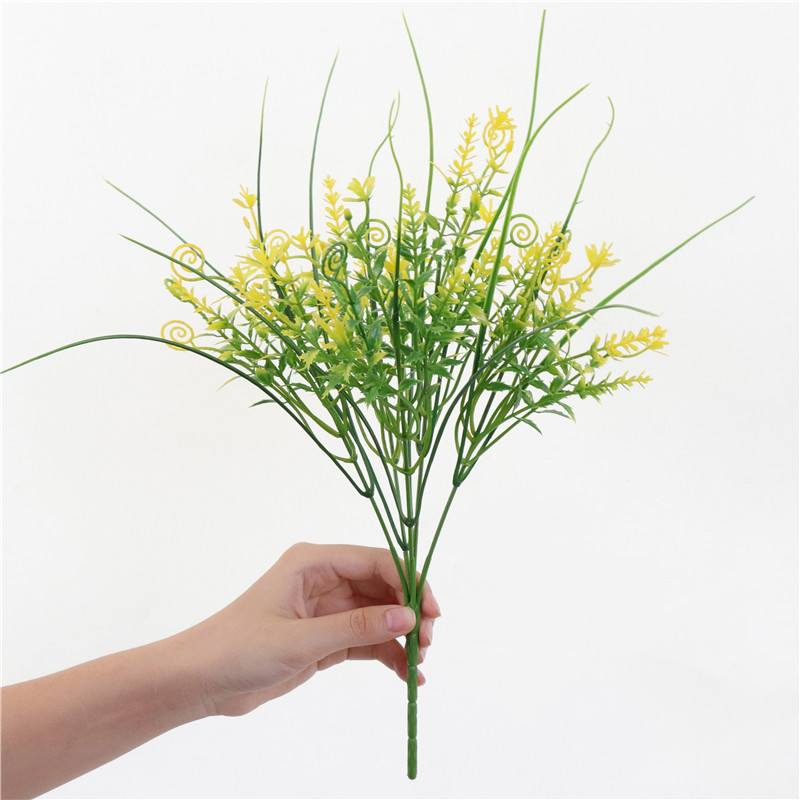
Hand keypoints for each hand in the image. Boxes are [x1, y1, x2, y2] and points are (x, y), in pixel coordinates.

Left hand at [178, 543, 440, 716]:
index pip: (374, 560)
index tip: (431, 611)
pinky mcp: (326, 637)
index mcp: (313, 561)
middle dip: (409, 611)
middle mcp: (324, 578)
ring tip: (419, 662)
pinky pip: (367, 639)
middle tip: (428, 641)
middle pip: (382, 586)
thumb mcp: (300, 639)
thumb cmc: (238, 649)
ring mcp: (327, 608)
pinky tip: (406, 674)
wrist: (201, 682)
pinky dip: (388, 654)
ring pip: (379, 614)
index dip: (408, 581)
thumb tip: (409, 618)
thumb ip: (356, 628)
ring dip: (402, 635)